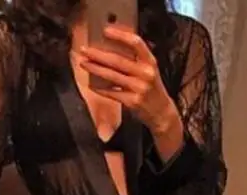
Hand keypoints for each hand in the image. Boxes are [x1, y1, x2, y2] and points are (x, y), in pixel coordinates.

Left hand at [80, 27, 183, 149]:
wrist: (162, 112)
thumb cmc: (151, 88)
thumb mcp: (149, 70)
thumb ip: (135, 59)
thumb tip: (110, 46)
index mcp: (150, 62)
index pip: (136, 43)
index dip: (120, 35)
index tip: (105, 31)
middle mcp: (146, 74)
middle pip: (118, 60)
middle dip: (98, 55)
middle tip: (84, 50)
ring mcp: (139, 88)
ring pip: (112, 76)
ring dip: (95, 69)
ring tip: (84, 64)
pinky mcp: (133, 102)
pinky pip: (112, 93)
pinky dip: (100, 88)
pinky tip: (92, 84)